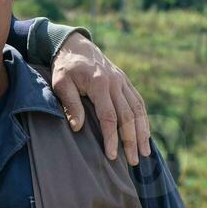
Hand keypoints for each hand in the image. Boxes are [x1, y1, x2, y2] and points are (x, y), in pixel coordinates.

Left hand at [49, 33, 150, 163]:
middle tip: (133, 161)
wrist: (75, 45)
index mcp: (99, 84)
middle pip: (128, 116)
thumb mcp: (60, 83)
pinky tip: (146, 135)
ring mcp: (123, 82)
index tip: (112, 156)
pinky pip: (138, 102)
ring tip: (144, 153)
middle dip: (131, 141)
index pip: (109, 116)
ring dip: (143, 133)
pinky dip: (144, 120)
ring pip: (138, 110)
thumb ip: (70, 104)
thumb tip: (77, 128)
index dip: (112, 137)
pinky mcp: (125, 82)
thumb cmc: (65, 67)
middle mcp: (115, 83)